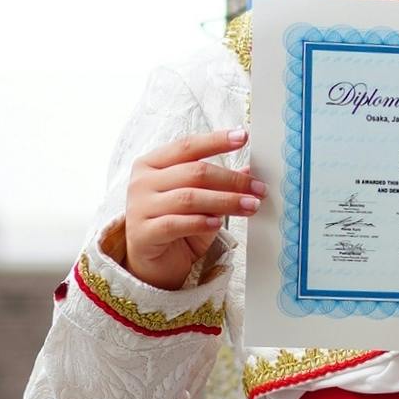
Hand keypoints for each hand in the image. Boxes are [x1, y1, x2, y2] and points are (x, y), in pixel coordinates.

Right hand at [123, 129, 262, 289]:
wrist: (152, 260)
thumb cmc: (176, 223)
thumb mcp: (199, 199)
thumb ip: (218, 183)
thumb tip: (250, 171)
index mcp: (152, 163)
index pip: (187, 146)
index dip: (216, 141)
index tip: (243, 137)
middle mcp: (142, 182)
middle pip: (194, 172)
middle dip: (232, 179)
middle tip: (259, 188)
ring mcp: (139, 207)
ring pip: (189, 198)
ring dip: (226, 201)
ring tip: (251, 206)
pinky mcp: (142, 233)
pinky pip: (174, 224)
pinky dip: (199, 222)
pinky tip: (218, 223)